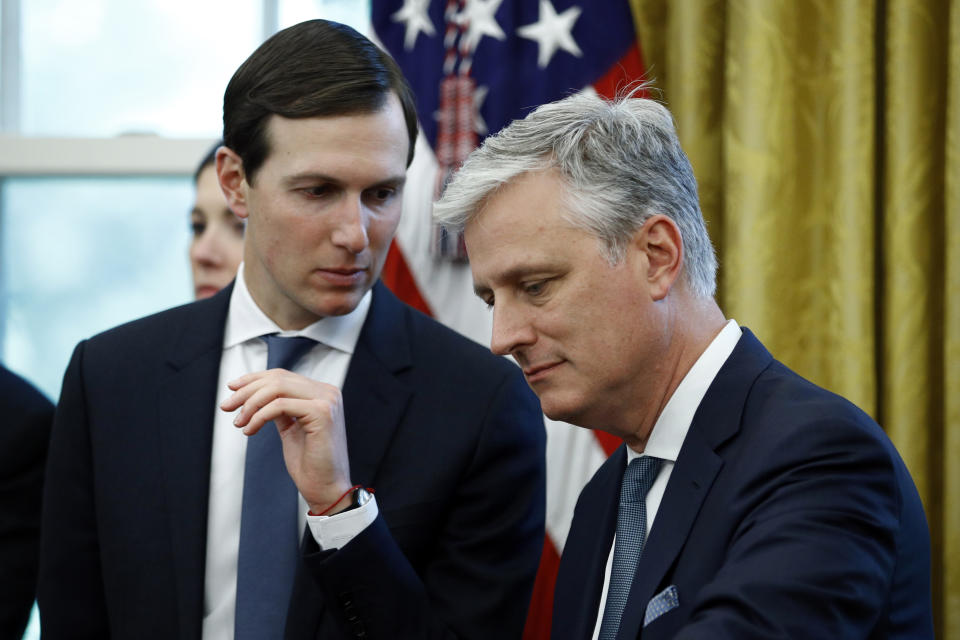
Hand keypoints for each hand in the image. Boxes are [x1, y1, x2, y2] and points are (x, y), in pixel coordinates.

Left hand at [220, 369, 353, 513]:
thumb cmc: (309, 463)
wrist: (326, 488)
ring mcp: (327, 401)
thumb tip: (253, 394)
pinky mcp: (322, 413)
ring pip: (277, 388)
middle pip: (277, 379)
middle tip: (227, 406)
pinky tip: (250, 430)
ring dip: (250, 404)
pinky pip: (280, 406)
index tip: (232, 389)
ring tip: (239, 422)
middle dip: (246, 391)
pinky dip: (259, 416)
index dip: (254, 379)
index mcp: (321, 393)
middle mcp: (327, 392)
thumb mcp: (291, 427)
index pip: (282, 375)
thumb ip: (279, 408)